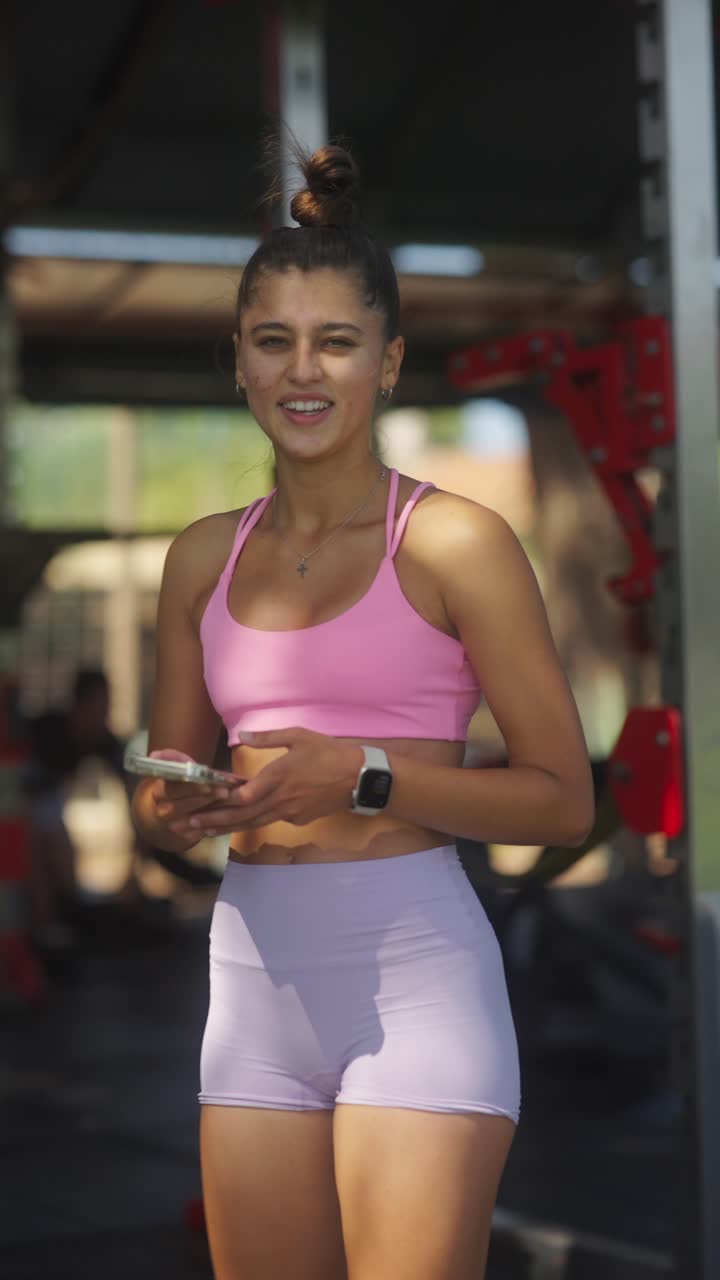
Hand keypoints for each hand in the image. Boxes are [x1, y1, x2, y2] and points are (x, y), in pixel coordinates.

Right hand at [147, 749, 238, 840]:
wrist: (172, 808)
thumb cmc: (180, 783)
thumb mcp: (176, 767)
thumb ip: (171, 758)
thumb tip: (154, 755)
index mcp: (160, 792)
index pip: (175, 789)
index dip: (193, 786)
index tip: (209, 783)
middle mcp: (163, 811)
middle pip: (185, 805)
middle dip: (206, 798)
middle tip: (225, 792)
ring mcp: (173, 826)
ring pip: (194, 820)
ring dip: (213, 812)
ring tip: (229, 802)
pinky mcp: (185, 836)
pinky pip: (201, 832)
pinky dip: (214, 824)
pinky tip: (227, 816)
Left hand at [168, 728, 363, 837]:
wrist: (360, 778)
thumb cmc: (329, 752)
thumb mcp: (298, 736)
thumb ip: (267, 737)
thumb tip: (243, 735)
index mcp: (278, 776)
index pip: (243, 795)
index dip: (220, 803)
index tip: (200, 805)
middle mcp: (280, 799)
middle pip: (242, 815)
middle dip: (214, 821)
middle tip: (190, 826)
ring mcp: (290, 812)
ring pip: (253, 823)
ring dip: (227, 827)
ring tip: (205, 831)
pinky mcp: (299, 820)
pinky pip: (272, 821)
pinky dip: (252, 823)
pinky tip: (239, 823)